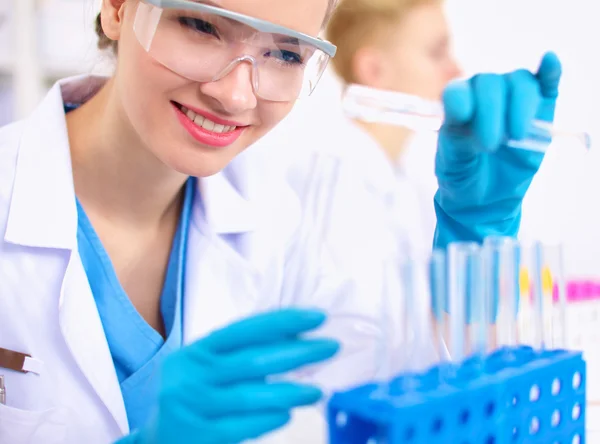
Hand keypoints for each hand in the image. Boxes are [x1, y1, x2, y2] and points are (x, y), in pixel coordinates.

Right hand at [118, 309, 338, 443]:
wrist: (157, 439)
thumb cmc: (195, 396)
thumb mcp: (208, 368)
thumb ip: (242, 355)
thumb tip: (298, 337)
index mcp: (196, 351)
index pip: (244, 329)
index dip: (283, 321)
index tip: (318, 317)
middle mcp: (190, 375)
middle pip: (251, 360)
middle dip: (297, 352)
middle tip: (330, 347)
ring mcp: (190, 407)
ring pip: (248, 395)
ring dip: (289, 391)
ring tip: (317, 390)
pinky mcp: (195, 436)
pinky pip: (239, 427)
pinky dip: (266, 419)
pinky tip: (287, 414)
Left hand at [433, 51, 561, 247]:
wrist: (486, 197)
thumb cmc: (463, 175)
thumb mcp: (454, 163)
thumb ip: (457, 139)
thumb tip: (463, 113)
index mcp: (457, 104)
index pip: (458, 91)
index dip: (461, 100)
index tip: (463, 118)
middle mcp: (483, 93)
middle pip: (490, 84)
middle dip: (490, 112)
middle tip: (489, 145)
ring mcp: (512, 98)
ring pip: (518, 82)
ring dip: (519, 106)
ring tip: (515, 136)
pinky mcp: (541, 107)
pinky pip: (546, 82)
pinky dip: (550, 71)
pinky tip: (550, 62)